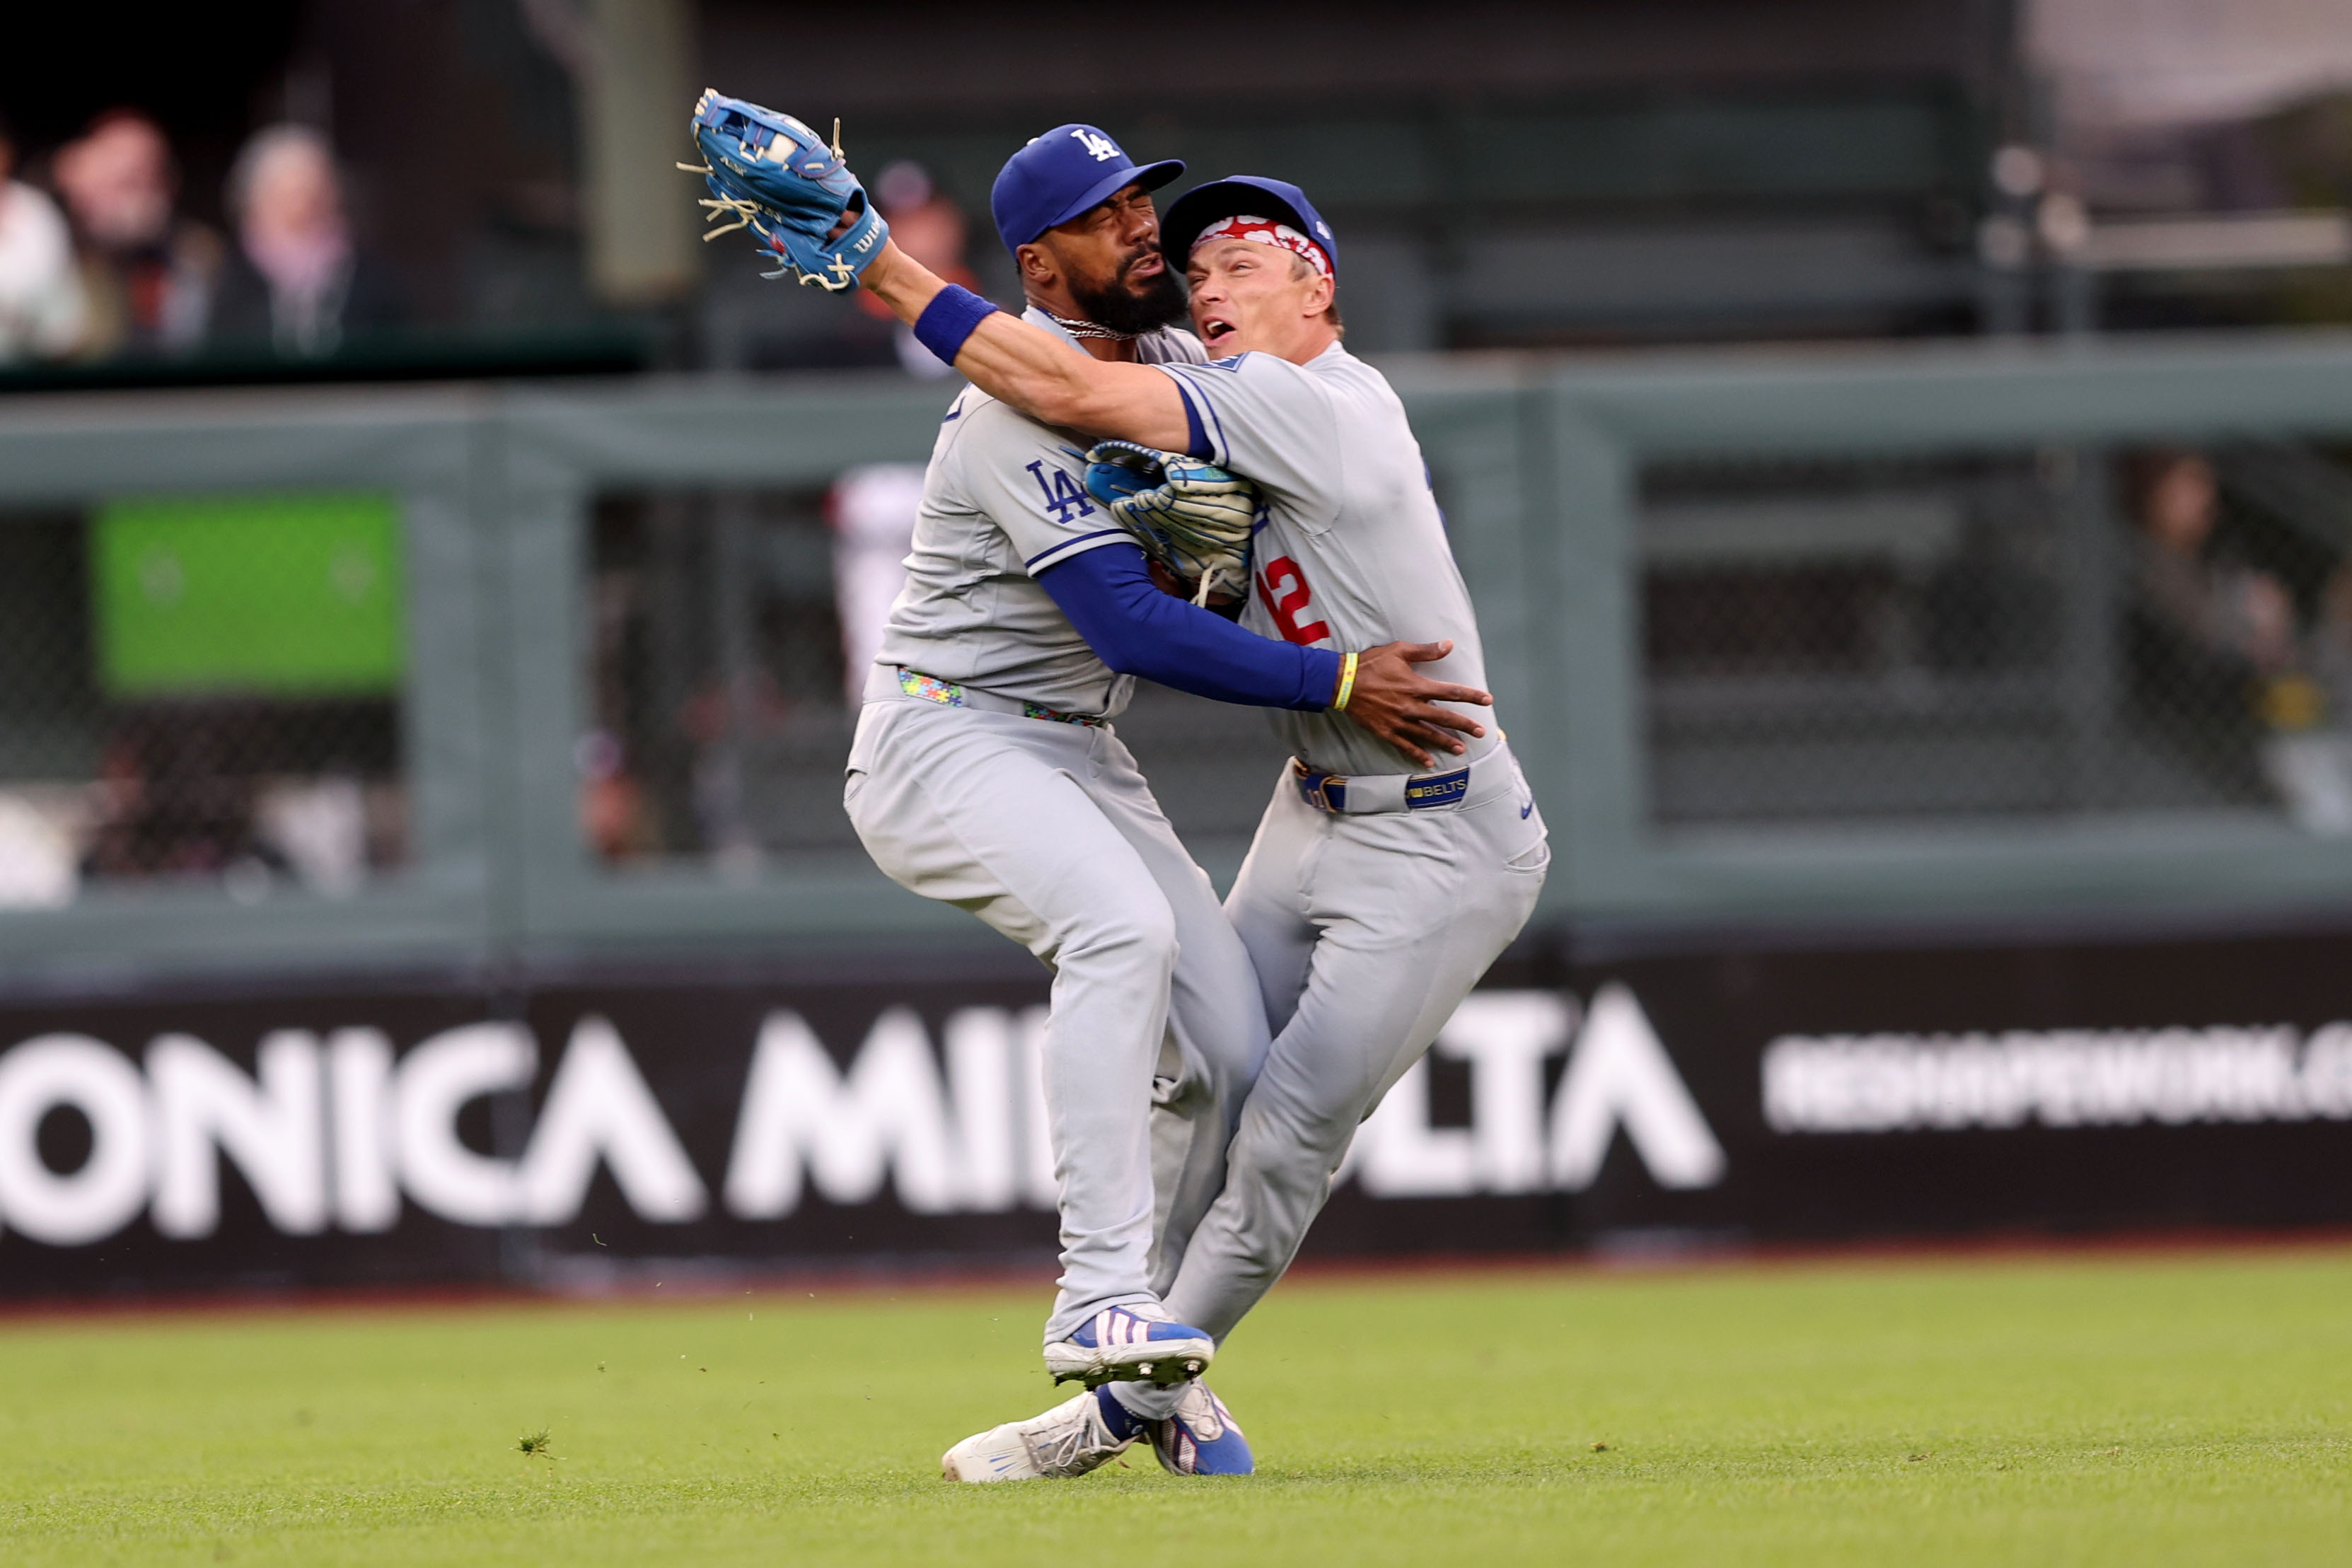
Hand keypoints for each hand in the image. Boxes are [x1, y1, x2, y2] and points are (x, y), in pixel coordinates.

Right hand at [1337, 640, 1490, 769]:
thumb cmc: (1370, 664)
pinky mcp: (1386, 731)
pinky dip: (1418, 755)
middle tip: (1480, 733)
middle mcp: (1411, 707)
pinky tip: (1429, 762)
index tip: (1487, 700)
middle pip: (1444, 718)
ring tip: (1461, 749)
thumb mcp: (1399, 651)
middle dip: (1464, 725)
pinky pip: (1405, 746)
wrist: (1342, 683)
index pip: (1451, 692)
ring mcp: (1399, 722)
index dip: (1471, 696)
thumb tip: (1449, 645)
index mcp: (1416, 686)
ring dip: (1446, 742)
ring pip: (1427, 735)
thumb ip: (1425, 651)